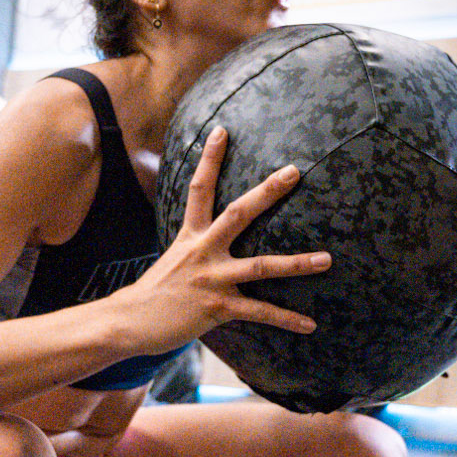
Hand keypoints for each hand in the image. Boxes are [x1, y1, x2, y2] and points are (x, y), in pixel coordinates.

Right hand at [126, 128, 329, 348]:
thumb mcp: (174, 261)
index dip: (210, 159)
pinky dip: (286, 319)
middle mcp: (202, 251)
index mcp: (190, 236)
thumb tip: (214, 242)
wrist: (128, 322)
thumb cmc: (155, 293)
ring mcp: (211, 279)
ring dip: (296, 263)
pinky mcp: (217, 307)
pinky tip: (310, 325)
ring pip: (260, 266)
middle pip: (238, 213)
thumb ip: (197, 249)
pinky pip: (259, 313)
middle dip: (268, 192)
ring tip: (327, 260)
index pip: (199, 188)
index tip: (222, 130)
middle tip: (294, 171)